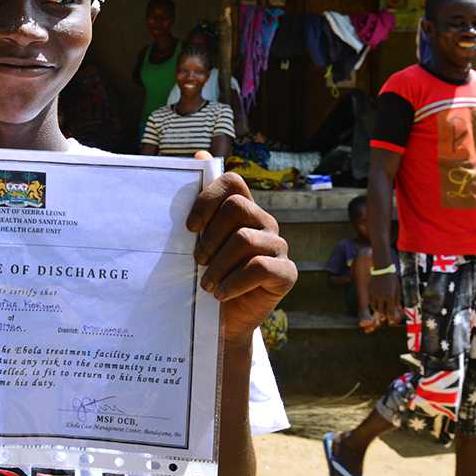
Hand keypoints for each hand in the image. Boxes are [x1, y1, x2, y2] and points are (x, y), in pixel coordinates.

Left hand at [186, 156, 296, 346]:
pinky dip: (234, 282)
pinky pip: (260, 267)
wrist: (222, 321)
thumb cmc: (207, 278)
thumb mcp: (195, 244)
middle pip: (237, 208)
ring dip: (217, 265)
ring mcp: (278, 247)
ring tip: (206, 284)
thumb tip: (199, 154)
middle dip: (210, 236)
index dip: (208, 198)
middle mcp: (264, 223)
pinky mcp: (286, 273)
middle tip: (197, 261)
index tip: (189, 227)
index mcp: (243, 211)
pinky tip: (221, 294)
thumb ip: (198, 207)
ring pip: (244, 239)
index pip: (232, 182)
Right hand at [369, 273, 400, 321]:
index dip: (391, 317)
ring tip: (382, 311)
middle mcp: (381, 296)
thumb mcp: (397, 288)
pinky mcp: (370, 292)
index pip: (390, 311)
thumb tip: (399, 309)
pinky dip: (374, 305)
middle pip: (381, 311)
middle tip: (386, 316)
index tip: (392, 320)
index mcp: (390, 296)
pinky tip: (377, 304)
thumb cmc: (392, 278)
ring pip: (375, 308)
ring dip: (379, 311)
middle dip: (384, 315)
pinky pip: (371, 302)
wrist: (381, 268)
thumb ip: (397, 299)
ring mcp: (374, 294)